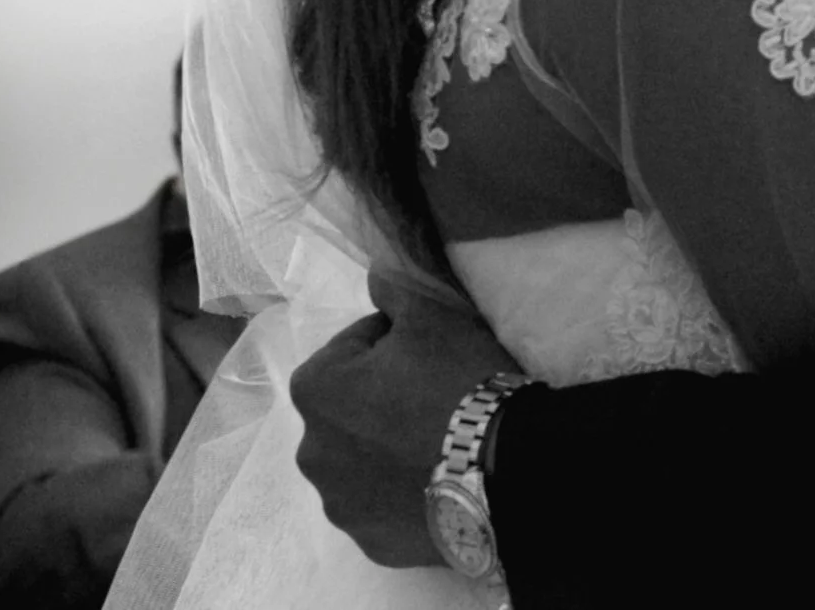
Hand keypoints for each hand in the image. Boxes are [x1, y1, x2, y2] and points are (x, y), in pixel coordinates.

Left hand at [290, 270, 518, 568]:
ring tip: (439, 442)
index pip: (355, 348)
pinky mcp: (369, 542)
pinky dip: (401, 493)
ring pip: (362, 461)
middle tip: (438, 397)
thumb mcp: (433, 313)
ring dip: (387, 448)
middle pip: (351, 409)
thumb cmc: (458, 382)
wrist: (504, 469)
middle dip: (382, 399)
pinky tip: (438, 480)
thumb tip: (376, 271)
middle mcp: (309, 451)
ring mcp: (339, 504)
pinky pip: (382, 506)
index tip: (432, 353)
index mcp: (314, 390)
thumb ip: (393, 284)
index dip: (397, 343)